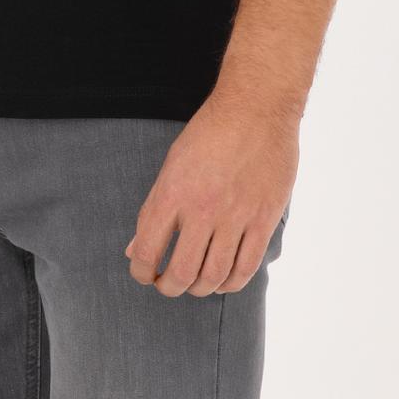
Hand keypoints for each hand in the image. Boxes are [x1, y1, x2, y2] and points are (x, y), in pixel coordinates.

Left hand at [125, 94, 298, 297]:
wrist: (256, 109)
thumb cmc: (209, 135)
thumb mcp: (171, 167)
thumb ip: (153, 211)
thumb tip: (134, 249)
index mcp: (172, 194)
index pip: (148, 252)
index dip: (142, 273)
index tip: (145, 275)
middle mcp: (202, 209)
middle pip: (182, 273)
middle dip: (170, 288)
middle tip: (169, 285)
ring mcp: (236, 215)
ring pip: (215, 275)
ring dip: (200, 289)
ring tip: (195, 285)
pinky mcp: (264, 218)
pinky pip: (247, 266)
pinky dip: (232, 283)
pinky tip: (223, 281)